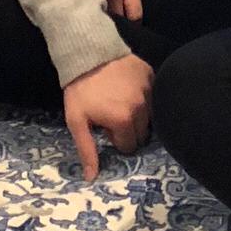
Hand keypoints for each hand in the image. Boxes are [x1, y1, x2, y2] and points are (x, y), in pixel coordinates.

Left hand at [59, 52, 152, 178]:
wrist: (88, 51)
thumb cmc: (80, 89)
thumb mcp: (77, 121)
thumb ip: (87, 150)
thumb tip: (92, 178)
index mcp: (124, 121)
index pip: (129, 146)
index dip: (116, 139)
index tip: (105, 127)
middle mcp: (142, 107)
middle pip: (142, 133)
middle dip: (128, 130)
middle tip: (113, 115)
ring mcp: (149, 89)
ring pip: (150, 115)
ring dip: (138, 114)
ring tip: (121, 102)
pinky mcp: (152, 74)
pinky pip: (154, 95)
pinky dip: (144, 97)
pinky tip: (130, 89)